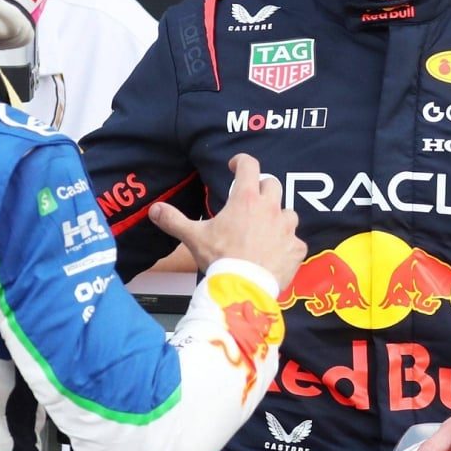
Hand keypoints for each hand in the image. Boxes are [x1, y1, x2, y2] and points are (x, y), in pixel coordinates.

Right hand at [147, 154, 305, 288]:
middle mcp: (270, 208)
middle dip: (262, 188)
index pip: (249, 166)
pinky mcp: (297, 249)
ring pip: (288, 213)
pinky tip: (276, 254)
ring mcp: (287, 229)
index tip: (234, 166)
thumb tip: (154, 209)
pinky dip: (287, 245)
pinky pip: (295, 241)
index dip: (241, 161)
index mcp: (246, 200)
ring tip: (265, 229)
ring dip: (278, 217)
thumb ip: (174, 220)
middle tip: (250, 200)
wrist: (244, 289)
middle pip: (272, 185)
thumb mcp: (194, 238)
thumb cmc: (220, 258)